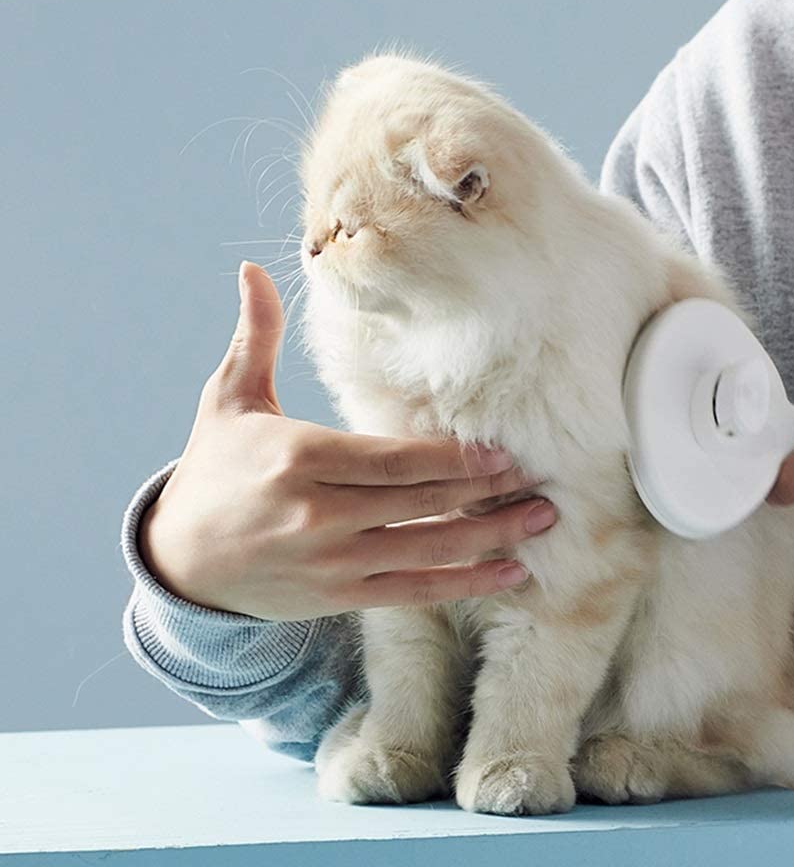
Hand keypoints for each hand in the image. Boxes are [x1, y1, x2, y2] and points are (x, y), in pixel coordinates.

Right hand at [139, 261, 556, 619]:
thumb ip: (255, 337)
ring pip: (427, 549)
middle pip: (422, 501)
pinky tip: (506, 573)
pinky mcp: (337, 597)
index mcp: (301, 457)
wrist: (178, 559)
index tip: (502, 452)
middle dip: (487, 493)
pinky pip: (413, 592)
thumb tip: (251, 268)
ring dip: (491, 538)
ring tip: (541, 522)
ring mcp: (331, 562)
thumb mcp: (229, 400)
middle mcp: (319, 513)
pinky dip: (463, 584)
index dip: (454, 458)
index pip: (396, 459)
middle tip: (542, 482)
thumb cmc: (214, 470)